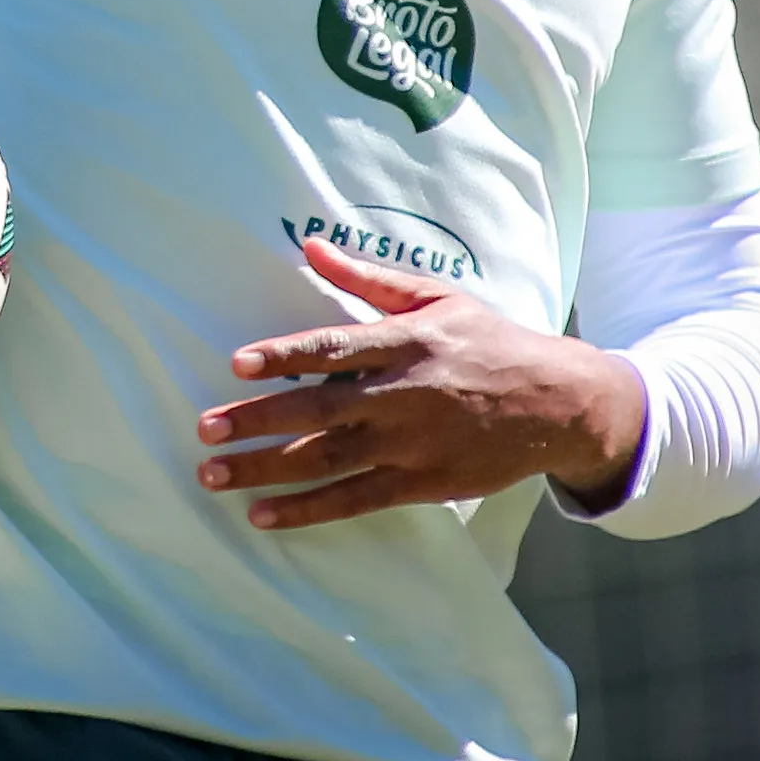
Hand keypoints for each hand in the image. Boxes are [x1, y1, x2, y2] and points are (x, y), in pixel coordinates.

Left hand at [196, 236, 645, 529]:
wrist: (556, 402)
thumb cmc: (487, 339)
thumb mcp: (434, 295)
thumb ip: (368, 277)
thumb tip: (311, 245)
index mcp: (404, 341)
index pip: (333, 347)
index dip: (284, 354)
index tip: (237, 363)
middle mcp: (402, 393)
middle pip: (319, 408)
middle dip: (258, 419)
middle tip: (204, 428)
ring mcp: (411, 443)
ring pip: (327, 459)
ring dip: (266, 469)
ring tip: (213, 475)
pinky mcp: (420, 484)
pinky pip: (355, 499)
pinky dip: (308, 511)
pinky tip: (263, 516)